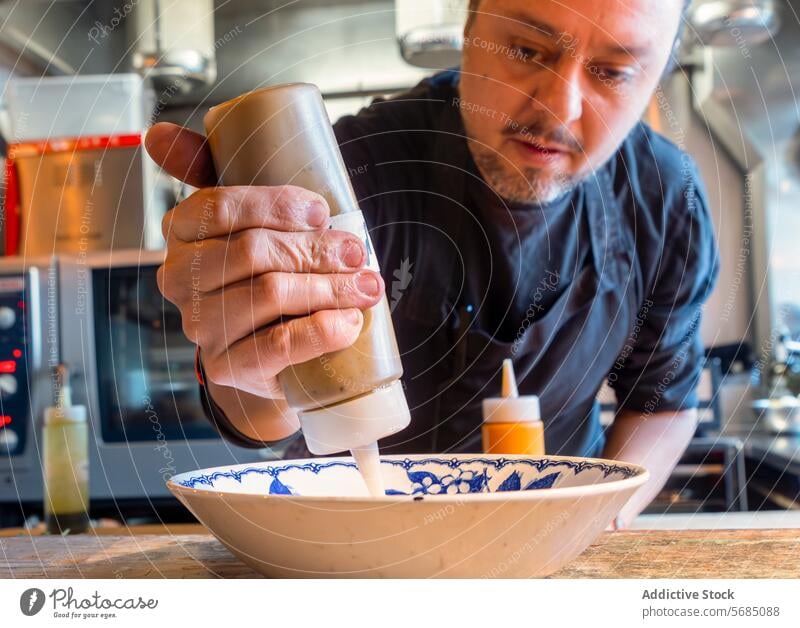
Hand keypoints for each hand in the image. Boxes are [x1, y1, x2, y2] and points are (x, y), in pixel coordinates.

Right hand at [145, 122, 384, 397]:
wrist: (266, 354)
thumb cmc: (260, 271)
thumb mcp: (240, 217)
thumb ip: (206, 166)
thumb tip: (159, 133)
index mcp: (180, 233)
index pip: (220, 207)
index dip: (277, 206)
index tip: (322, 212)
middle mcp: (180, 280)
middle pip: (252, 251)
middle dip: (314, 249)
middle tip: (356, 252)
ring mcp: (202, 328)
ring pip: (270, 293)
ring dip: (328, 287)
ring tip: (366, 286)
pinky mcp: (229, 367)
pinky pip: (278, 345)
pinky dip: (322, 330)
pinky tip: (349, 322)